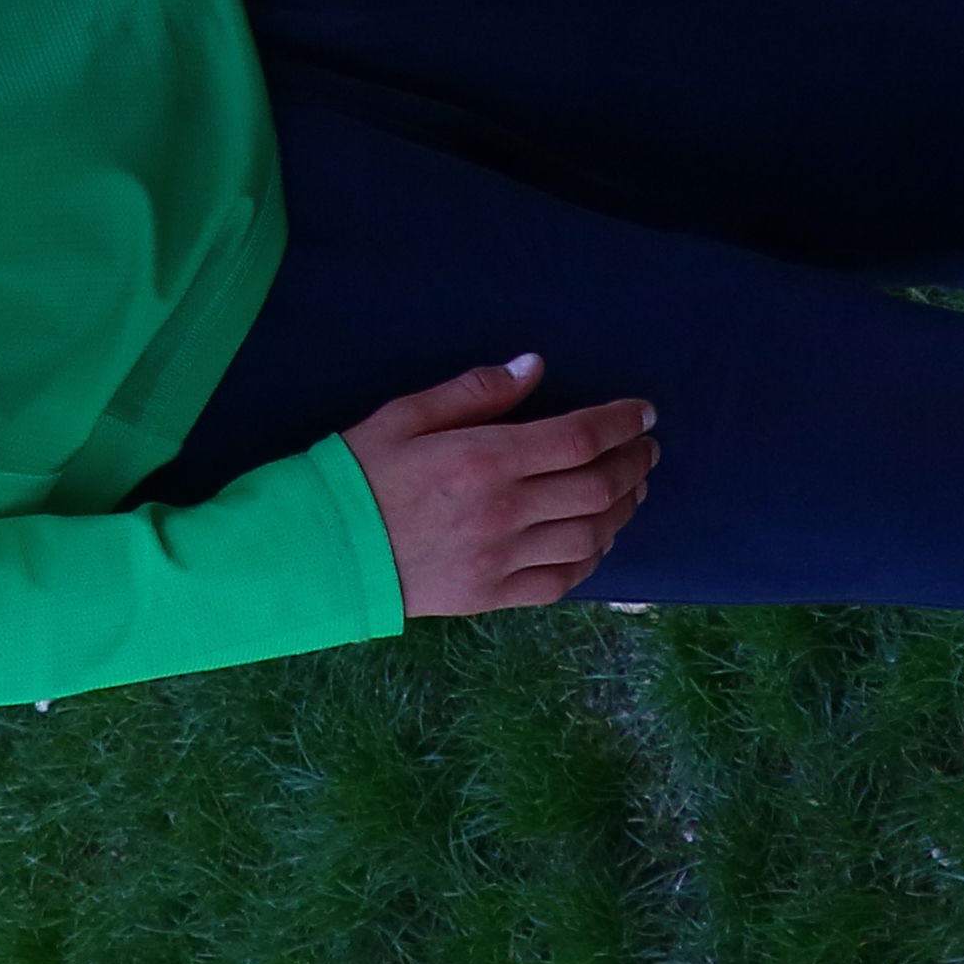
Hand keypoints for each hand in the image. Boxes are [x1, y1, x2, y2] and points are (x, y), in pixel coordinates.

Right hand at [342, 355, 659, 615]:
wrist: (319, 552)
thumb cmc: (359, 473)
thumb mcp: (405, 414)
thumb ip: (474, 390)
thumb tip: (535, 367)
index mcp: (482, 459)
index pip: (578, 437)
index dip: (620, 422)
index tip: (643, 412)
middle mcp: (502, 512)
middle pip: (597, 487)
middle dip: (633, 462)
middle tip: (644, 447)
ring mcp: (501, 560)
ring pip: (591, 535)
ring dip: (624, 508)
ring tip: (632, 488)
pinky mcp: (492, 596)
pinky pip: (563, 580)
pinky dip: (594, 557)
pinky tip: (600, 536)